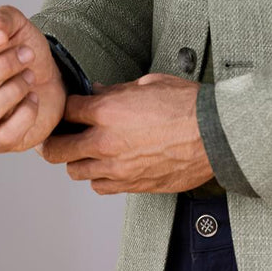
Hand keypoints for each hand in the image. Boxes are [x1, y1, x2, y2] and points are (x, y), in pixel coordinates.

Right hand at [0, 5, 66, 152]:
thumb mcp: (17, 26)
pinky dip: (24, 116)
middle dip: (0, 67)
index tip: (4, 37)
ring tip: (31, 77)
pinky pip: (3, 137)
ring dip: (11, 92)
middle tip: (27, 55)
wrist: (52, 78)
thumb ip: (2, 19)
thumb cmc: (23, 51)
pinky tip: (34, 99)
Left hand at [37, 72, 214, 193]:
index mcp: (107, 112)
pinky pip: (99, 186)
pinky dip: (98, 177)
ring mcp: (117, 168)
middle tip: (60, 134)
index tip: (69, 107)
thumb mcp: (149, 84)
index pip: (65, 110)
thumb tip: (98, 92)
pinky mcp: (132, 185)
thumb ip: (117, 91)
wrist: (217, 135)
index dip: (65, 107)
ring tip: (86, 150)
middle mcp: (105, 143)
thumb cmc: (189, 106)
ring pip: (75, 171)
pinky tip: (107, 165)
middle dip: (55, 139)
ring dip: (76, 159)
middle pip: (56, 149)